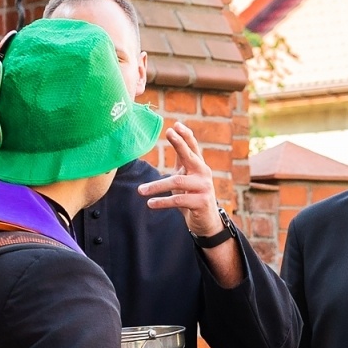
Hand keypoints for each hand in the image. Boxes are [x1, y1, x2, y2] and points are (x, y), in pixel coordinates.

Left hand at [137, 122, 223, 237]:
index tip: (175, 125)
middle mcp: (204, 173)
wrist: (206, 222)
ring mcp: (204, 187)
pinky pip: (178, 200)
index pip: (193, 147)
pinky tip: (150, 204)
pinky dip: (162, 202)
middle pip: (190, 156)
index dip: (185, 136)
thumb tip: (173, 137)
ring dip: (156, 186)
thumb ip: (181, 161)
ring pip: (177, 182)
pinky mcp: (201, 202)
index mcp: (199, 166)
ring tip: (140, 191)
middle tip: (170, 133)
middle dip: (180, 143)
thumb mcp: (186, 178)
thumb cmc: (192, 197)